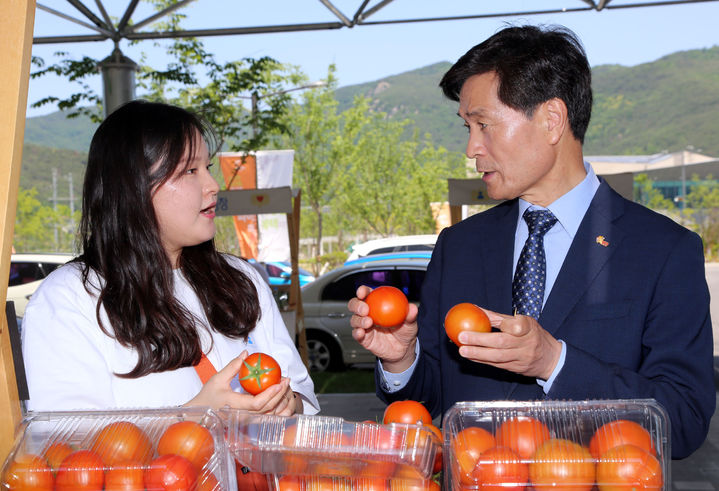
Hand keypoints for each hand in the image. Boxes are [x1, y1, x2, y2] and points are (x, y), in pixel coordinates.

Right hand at [185, 351, 299, 414]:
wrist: (199, 417)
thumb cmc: (206, 398)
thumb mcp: (217, 379)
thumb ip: (232, 367)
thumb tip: (245, 354)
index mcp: (235, 407)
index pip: (257, 403)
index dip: (270, 394)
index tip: (279, 383)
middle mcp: (243, 417)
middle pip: (267, 409)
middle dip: (280, 394)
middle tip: (286, 380)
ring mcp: (247, 421)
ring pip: (269, 414)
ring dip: (279, 400)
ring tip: (284, 386)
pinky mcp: (249, 422)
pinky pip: (266, 416)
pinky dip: (275, 407)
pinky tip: (278, 396)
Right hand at [348, 285, 418, 371]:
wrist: (403, 350)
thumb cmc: (405, 331)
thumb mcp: (410, 323)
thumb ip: (410, 316)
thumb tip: (413, 308)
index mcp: (377, 304)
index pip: (367, 294)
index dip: (363, 291)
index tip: (362, 292)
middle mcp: (368, 313)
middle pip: (355, 305)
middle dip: (356, 304)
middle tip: (365, 309)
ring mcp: (364, 325)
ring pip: (354, 319)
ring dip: (358, 320)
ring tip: (368, 322)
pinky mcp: (363, 338)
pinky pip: (356, 334)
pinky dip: (357, 333)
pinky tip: (361, 332)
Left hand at [455, 308, 561, 379]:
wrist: (551, 359)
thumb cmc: (532, 334)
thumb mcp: (523, 321)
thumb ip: (500, 318)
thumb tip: (476, 309)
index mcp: (529, 328)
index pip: (516, 325)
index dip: (502, 324)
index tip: (484, 319)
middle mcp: (526, 343)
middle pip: (502, 342)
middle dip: (480, 340)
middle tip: (462, 337)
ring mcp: (522, 358)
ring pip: (498, 357)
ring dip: (478, 354)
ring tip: (462, 351)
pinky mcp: (517, 368)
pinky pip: (497, 364)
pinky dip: (482, 360)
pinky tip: (471, 356)